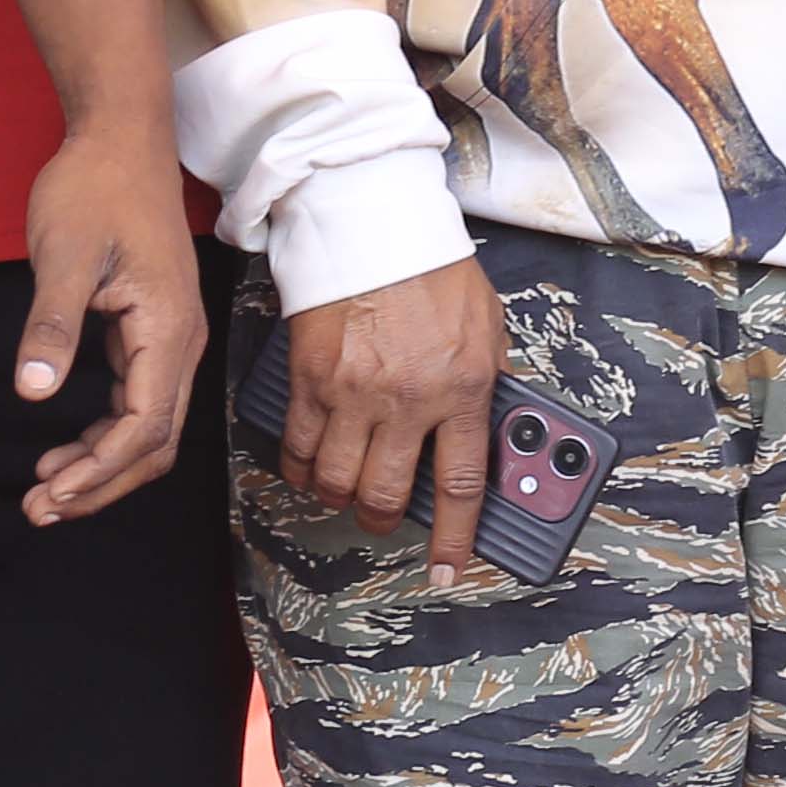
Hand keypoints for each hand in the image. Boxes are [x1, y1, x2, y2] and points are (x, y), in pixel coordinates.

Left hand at [14, 115, 200, 527]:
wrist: (121, 137)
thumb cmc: (94, 187)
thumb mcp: (63, 255)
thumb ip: (51, 326)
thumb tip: (32, 392)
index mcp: (167, 327)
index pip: (146, 426)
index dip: (100, 471)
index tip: (51, 494)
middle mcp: (181, 341)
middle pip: (155, 443)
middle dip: (101, 485)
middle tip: (40, 510)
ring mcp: (169, 338)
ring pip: (148, 428)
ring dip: (101, 466)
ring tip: (45, 491)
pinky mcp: (152, 331)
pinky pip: (138, 402)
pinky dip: (104, 435)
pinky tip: (64, 449)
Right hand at [282, 257, 504, 578]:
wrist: (371, 221)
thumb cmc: (431, 267)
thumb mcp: (487, 326)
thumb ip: (485, 382)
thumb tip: (486, 427)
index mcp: (462, 388)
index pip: (461, 484)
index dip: (455, 536)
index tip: (448, 565)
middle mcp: (407, 399)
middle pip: (386, 494)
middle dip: (382, 519)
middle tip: (383, 517)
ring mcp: (353, 393)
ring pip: (337, 482)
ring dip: (341, 498)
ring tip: (348, 492)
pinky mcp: (310, 379)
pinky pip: (298, 448)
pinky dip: (302, 470)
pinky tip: (309, 470)